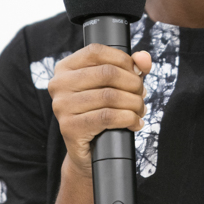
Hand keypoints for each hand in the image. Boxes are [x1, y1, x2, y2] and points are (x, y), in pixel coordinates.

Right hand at [49, 45, 151, 178]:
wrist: (89, 152)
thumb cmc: (101, 112)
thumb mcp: (115, 85)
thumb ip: (131, 67)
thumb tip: (144, 58)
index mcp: (65, 68)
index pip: (96, 51)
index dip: (122, 59)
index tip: (137, 72)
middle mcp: (59, 84)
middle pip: (106, 73)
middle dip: (133, 83)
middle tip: (141, 94)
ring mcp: (61, 106)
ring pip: (110, 96)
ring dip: (134, 103)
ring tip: (140, 109)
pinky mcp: (69, 127)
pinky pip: (107, 117)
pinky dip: (128, 118)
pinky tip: (135, 122)